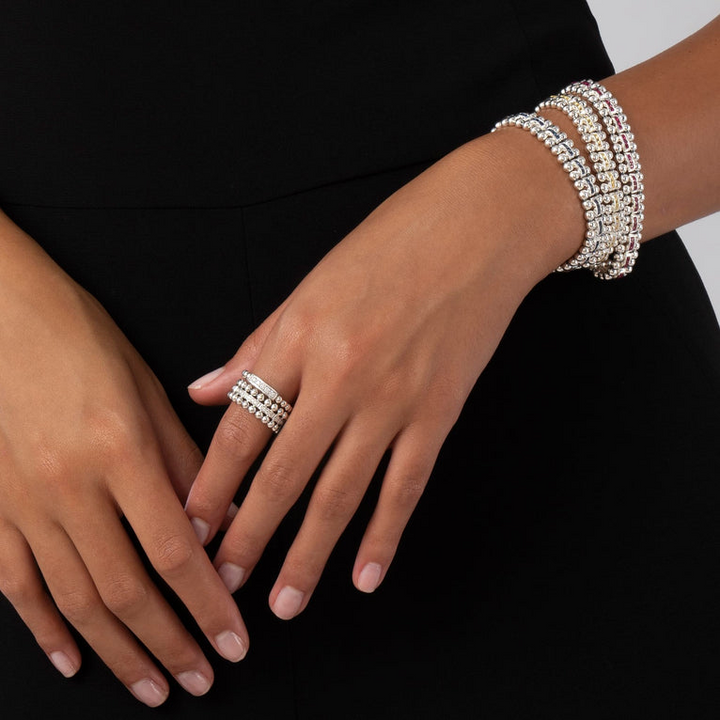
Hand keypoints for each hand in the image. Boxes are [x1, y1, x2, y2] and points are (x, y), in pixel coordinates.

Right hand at [0, 212, 247, 705]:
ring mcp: (22, 502)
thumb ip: (183, 461)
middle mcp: (69, 486)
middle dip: (169, 642)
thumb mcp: (144, 390)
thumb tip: (221, 518)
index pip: (174, 551)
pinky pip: (16, 583)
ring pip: (74, 600)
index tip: (233, 639)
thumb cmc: (78, 338)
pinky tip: (72, 657)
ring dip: (118, 652)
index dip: (206, 604)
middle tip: (201, 677)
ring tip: (153, 686)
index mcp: (118, 451)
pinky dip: (44, 628)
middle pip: (126, 589)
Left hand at [185, 130, 581, 616]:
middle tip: (223, 585)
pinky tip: (365, 576)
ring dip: (309, 554)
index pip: (242, 427)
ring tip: (286, 602)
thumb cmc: (391, 243)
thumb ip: (258, 347)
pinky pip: (406, 486)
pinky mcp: (440, 412)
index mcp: (299, 336)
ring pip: (341, 493)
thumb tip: (207, 391)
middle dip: (250, 536)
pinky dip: (384, 535)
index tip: (191, 528)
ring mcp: (393, 398)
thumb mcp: (310, 284)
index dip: (212, 484)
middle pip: (284, 473)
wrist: (480, 224)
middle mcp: (341, 375)